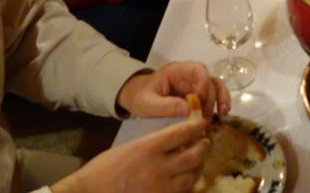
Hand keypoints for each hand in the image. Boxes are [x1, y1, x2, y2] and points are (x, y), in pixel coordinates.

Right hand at [52, 118, 208, 192]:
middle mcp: (160, 167)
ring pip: (193, 176)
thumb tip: (175, 138)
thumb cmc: (105, 168)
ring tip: (197, 160)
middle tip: (205, 142)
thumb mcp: (131, 147)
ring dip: (198, 166)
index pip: (184, 132)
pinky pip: (183, 192)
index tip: (201, 123)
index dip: (198, 126)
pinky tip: (184, 179)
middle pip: (196, 154)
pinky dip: (187, 184)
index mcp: (150, 147)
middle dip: (204, 146)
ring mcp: (162, 188)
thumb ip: (154, 143)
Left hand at [117, 62, 230, 119]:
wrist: (136, 98)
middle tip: (206, 118)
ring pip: (215, 86)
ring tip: (223, 113)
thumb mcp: (147, 104)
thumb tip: (189, 109)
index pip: (197, 70)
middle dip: (211, 98)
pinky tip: (220, 116)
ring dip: (221, 98)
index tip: (200, 100)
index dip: (203, 83)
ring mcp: (194, 85)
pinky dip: (217, 104)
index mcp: (176, 71)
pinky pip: (212, 96)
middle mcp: (189, 75)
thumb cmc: (140, 97)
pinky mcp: (196, 95)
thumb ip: (165, 106)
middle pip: (209, 80)